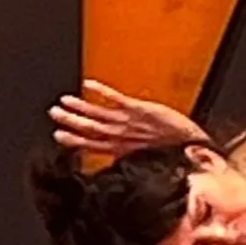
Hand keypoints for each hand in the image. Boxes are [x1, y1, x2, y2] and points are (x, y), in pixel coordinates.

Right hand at [50, 80, 207, 155]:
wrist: (191, 146)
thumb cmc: (172, 152)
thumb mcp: (145, 160)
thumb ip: (129, 154)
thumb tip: (118, 157)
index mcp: (122, 149)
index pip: (92, 145)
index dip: (74, 141)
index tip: (58, 135)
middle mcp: (122, 135)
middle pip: (90, 128)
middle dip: (71, 121)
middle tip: (54, 113)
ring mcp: (129, 122)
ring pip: (98, 115)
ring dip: (80, 108)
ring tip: (64, 101)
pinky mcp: (139, 109)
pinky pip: (116, 99)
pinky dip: (101, 92)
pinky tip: (89, 85)